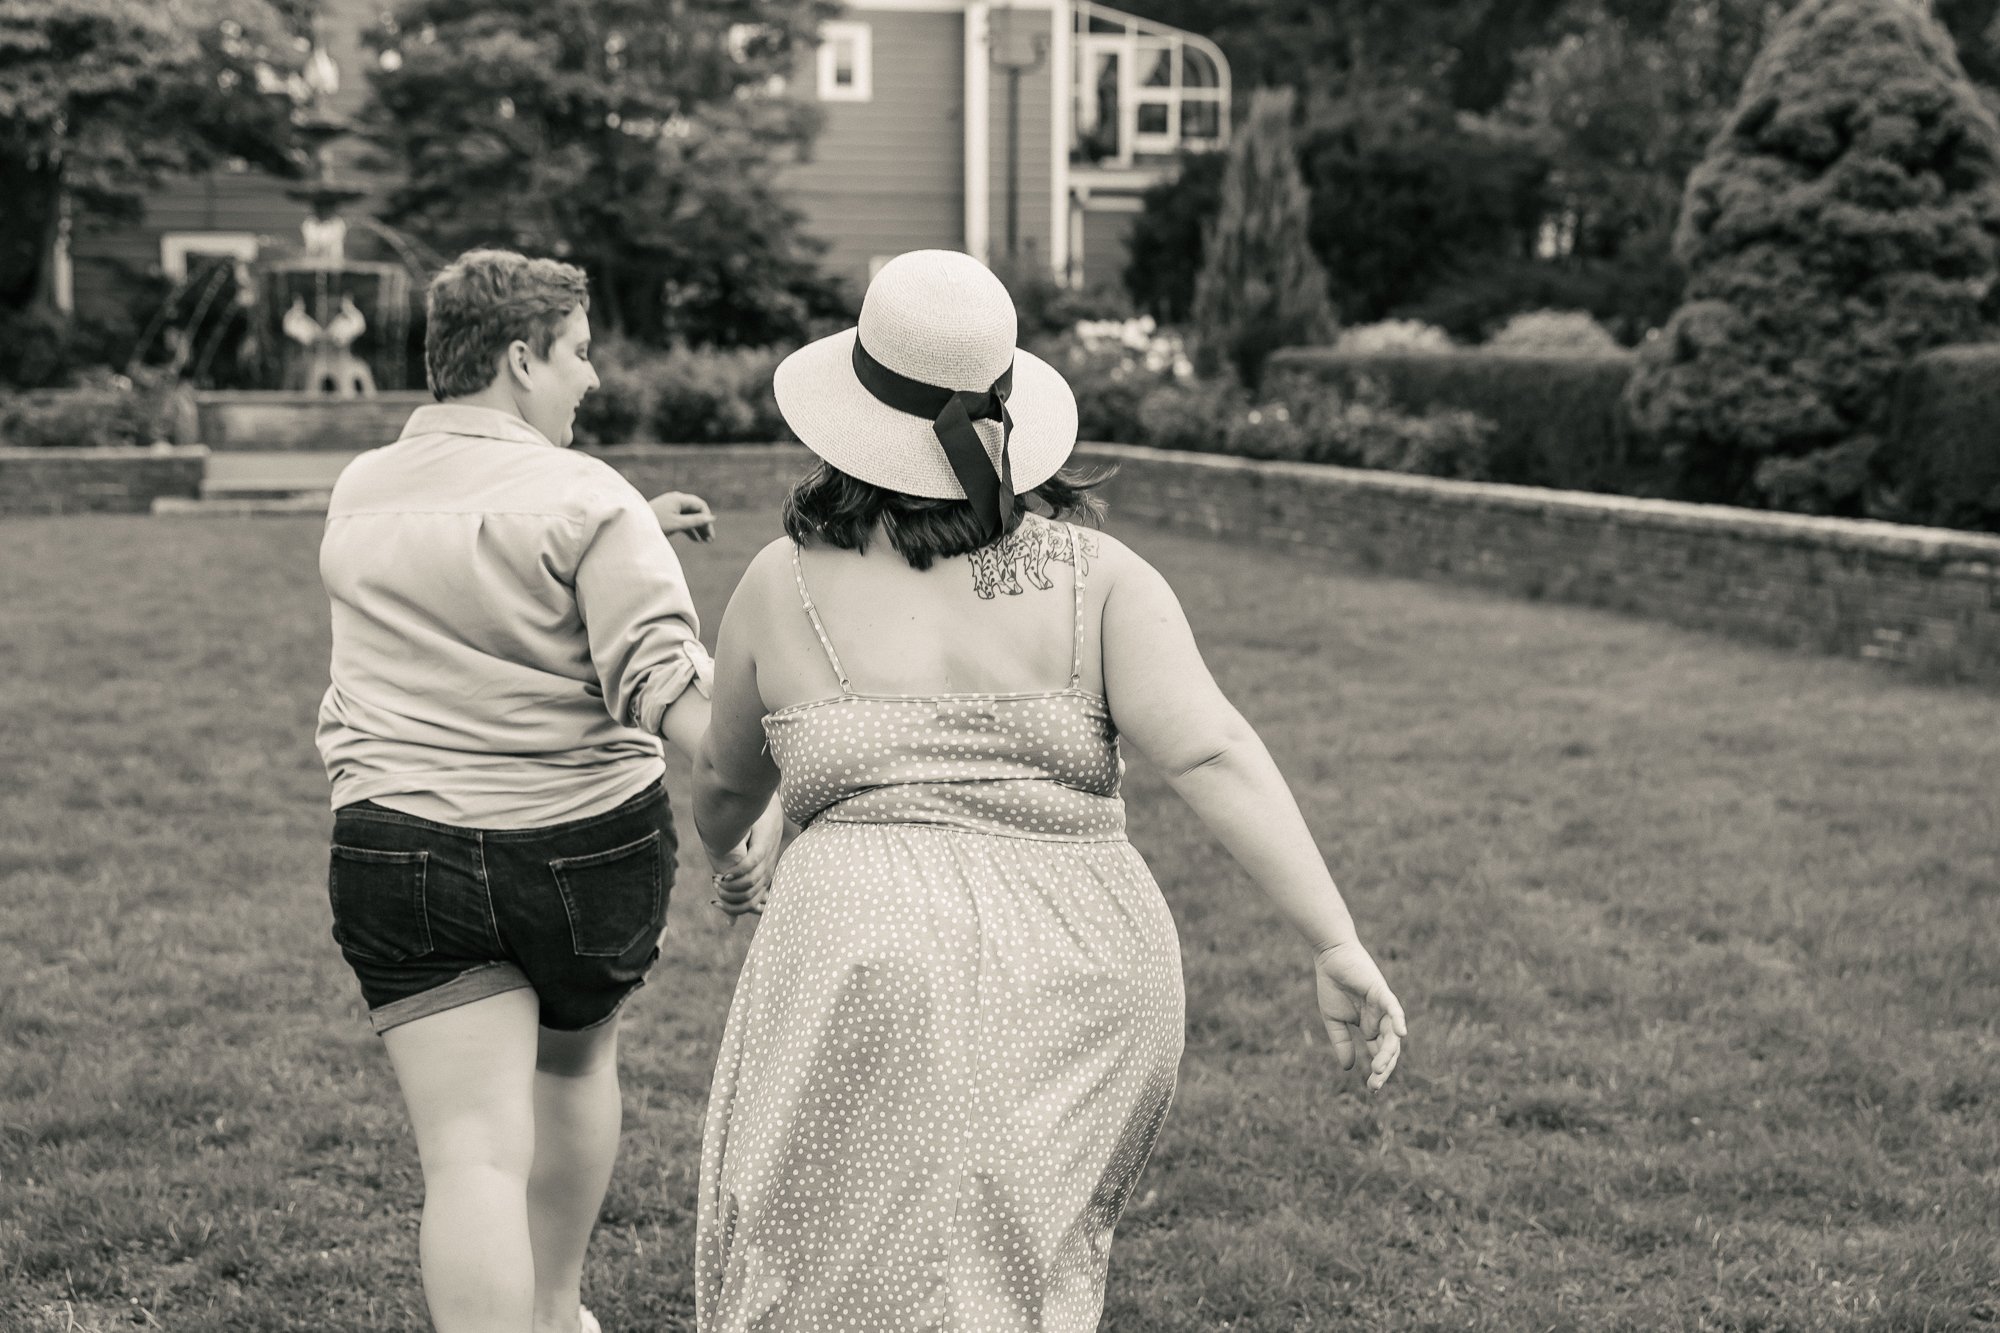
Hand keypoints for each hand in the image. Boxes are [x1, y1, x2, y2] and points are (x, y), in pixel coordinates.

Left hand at [649, 491, 715, 541]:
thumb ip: (695, 521)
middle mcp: (675, 500)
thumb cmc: (655, 524)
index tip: (709, 533)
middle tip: (710, 540)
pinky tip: (695, 540)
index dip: (707, 519)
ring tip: (705, 541)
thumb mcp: (677, 524)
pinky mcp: (667, 514)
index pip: (700, 505)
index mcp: (678, 499)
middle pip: (696, 511)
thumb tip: (712, 518)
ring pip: (689, 516)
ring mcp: (671, 507)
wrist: (633, 527)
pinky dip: (689, 529)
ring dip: (697, 528)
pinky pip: (682, 520)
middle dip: (703, 524)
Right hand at [708, 799, 784, 918]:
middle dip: (728, 900)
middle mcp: (767, 871)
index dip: (733, 910)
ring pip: (749, 886)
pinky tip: (723, 874)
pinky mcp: (762, 847)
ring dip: (729, 887)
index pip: (754, 906)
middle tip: (715, 885)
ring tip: (716, 879)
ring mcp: (766, 860)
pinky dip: (735, 873)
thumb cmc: (749, 831)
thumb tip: (731, 923)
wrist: (760, 804)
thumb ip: (737, 889)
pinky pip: (749, 867)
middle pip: (750, 901)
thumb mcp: (742, 861)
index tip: (714, 902)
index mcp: (764, 876)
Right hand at [1313, 940, 1406, 1090]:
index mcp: (1370, 1027)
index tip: (1372, 1089)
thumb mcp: (1334, 1021)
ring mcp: (1383, 1007)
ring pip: (1392, 1035)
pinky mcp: (1382, 993)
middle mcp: (1380, 1020)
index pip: (1379, 1054)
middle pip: (1389, 1049)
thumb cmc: (1332, 985)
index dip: (1379, 1072)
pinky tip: (1401, 1033)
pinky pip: (1394, 1009)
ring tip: (1379, 1068)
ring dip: (1388, 1052)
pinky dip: (1399, 1020)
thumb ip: (1342, 1043)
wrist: (1330, 958)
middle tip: (1375, 1083)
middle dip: (1385, 1068)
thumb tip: (1348, 1068)